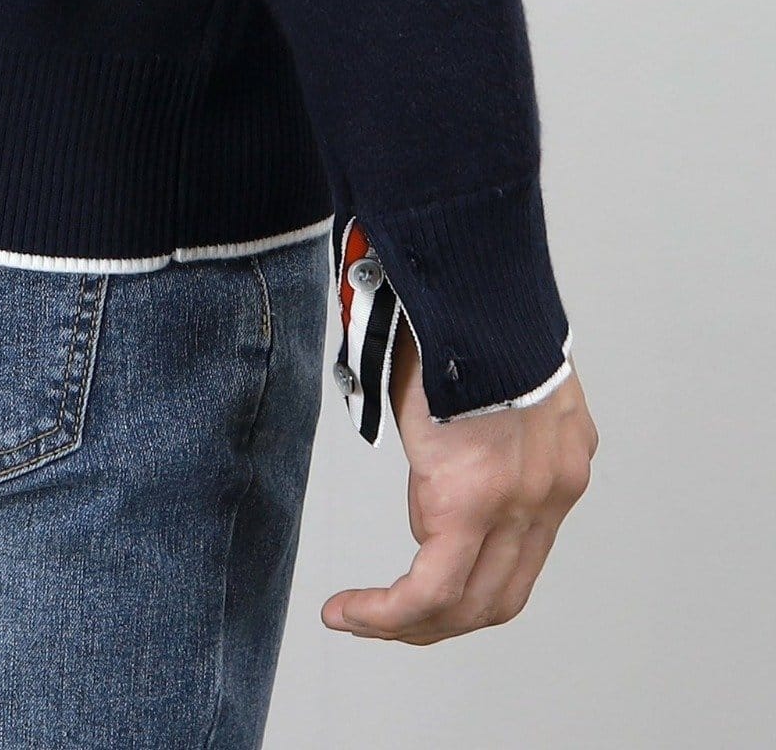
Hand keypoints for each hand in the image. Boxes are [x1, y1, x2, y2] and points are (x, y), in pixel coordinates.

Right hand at [321, 315, 597, 643]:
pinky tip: (349, 611)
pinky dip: (387, 613)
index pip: (521, 556)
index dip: (469, 582)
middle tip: (389, 619)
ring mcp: (521, 503)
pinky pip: (430, 589)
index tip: (423, 588)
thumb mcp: (487, 384)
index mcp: (558, 463)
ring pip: (468, 604)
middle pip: (500, 595)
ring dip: (409, 622)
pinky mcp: (473, 503)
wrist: (475, 285)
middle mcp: (552, 492)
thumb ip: (476, 434)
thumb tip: (438, 459)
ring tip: (360, 615)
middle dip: (440, 620)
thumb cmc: (472, 319)